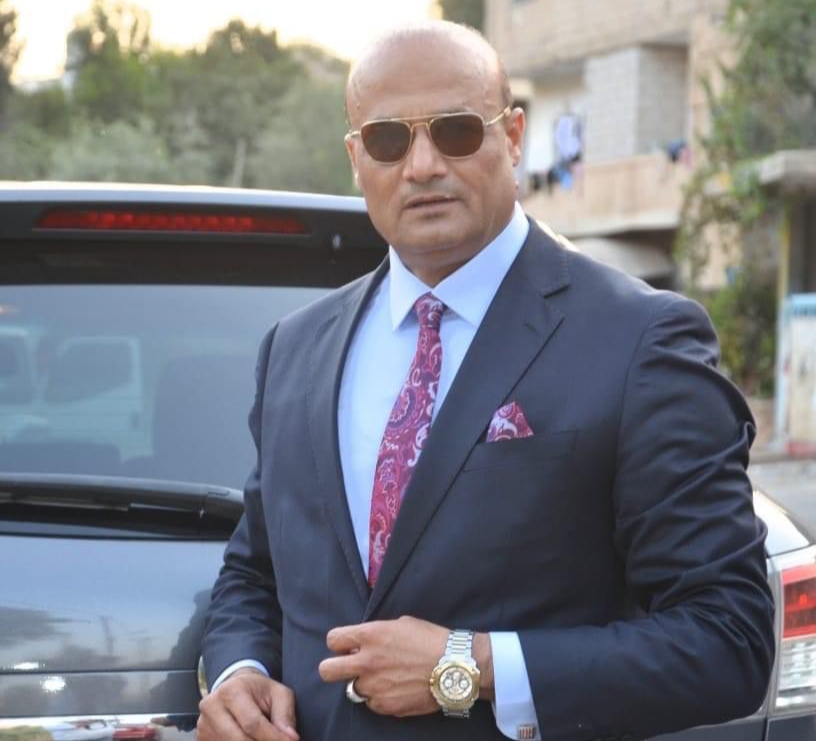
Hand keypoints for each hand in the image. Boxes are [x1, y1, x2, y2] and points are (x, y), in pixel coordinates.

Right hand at [197, 668, 299, 740]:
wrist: (235, 687)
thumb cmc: (258, 691)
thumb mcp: (278, 693)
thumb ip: (285, 714)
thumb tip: (290, 738)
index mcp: (231, 691)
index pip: (252, 723)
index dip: (273, 738)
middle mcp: (212, 707)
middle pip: (240, 740)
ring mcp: (203, 725)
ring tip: (264, 738)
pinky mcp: (201, 738)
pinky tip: (251, 739)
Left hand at [318, 616, 493, 716]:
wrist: (454, 666)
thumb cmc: (430, 639)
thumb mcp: (401, 624)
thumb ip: (376, 634)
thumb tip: (363, 642)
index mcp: (370, 636)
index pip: (333, 640)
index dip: (339, 643)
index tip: (346, 645)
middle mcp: (367, 662)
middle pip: (327, 670)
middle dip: (333, 668)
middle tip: (346, 667)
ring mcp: (375, 687)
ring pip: (352, 690)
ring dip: (363, 684)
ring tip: (382, 679)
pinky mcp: (386, 706)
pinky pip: (372, 704)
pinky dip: (379, 698)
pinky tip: (395, 689)